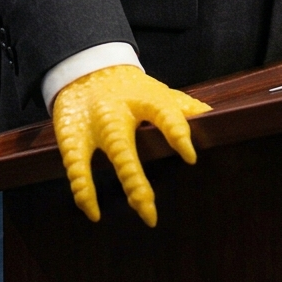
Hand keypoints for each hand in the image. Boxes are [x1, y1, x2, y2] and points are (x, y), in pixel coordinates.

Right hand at [52, 65, 209, 225]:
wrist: (83, 68)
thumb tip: (210, 116)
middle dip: (134, 178)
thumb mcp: (155, 93)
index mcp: (143, 100)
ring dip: (116, 183)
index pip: (162, 113)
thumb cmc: (129, 89)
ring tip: (137, 209)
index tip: (190, 158)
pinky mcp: (71, 136)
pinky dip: (83, 190)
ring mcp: (92, 125)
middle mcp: (115, 112)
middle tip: (150, 212)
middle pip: (123, 146)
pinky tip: (94, 213)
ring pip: (101, 156)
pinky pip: (75, 166)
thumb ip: (181, 106)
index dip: (176, 133)